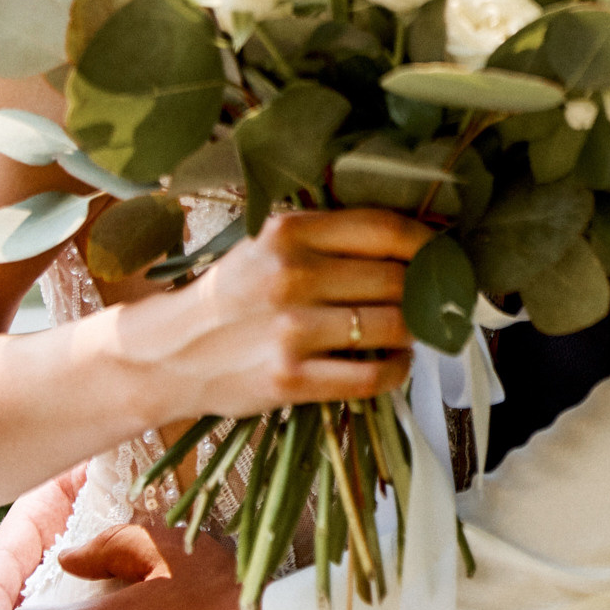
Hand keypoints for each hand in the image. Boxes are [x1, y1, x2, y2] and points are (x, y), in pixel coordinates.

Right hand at [116, 210, 433, 423]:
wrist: (167, 355)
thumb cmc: (232, 296)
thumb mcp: (268, 246)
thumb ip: (329, 238)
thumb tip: (415, 240)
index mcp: (289, 234)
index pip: (386, 230)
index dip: (428, 243)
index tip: (442, 255)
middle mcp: (292, 277)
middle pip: (398, 279)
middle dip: (426, 291)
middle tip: (436, 299)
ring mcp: (291, 331)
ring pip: (394, 326)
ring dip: (416, 331)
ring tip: (412, 330)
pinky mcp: (290, 379)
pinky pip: (373, 376)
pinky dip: (398, 369)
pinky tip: (396, 362)